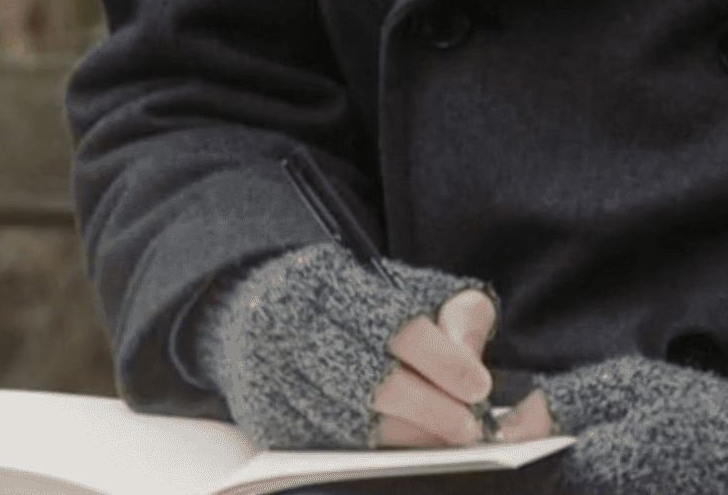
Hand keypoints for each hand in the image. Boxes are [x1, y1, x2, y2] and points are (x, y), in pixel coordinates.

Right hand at [193, 243, 493, 451]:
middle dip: (432, 409)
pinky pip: (330, 440)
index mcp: (327, 281)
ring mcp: (272, 373)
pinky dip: (373, 445)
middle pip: (376, 381)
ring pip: (356, 419)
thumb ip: (448, 309)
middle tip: (468, 426)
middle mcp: (292, 325)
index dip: (445, 362)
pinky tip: (403, 441)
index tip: (478, 386)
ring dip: (409, 434)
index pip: (400, 327)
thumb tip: (472, 352)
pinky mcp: (265, 413)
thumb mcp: (398, 285)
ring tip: (445, 437)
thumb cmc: (341, 301)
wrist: (249, 312)